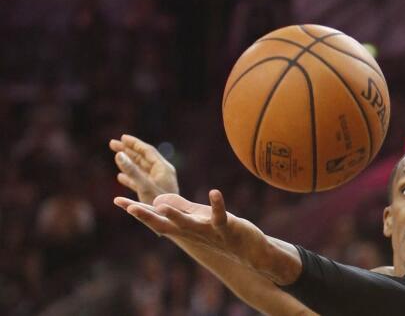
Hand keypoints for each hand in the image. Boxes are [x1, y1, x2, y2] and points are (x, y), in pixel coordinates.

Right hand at [110, 134, 179, 203]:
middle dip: (128, 150)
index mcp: (163, 169)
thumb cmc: (160, 205)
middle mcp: (161, 174)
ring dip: (127, 162)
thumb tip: (119, 154)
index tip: (121, 138)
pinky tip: (120, 177)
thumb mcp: (144, 187)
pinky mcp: (152, 194)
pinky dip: (129, 177)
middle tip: (112, 143)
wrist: (170, 223)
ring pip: (140, 169)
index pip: (147, 151)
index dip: (134, 144)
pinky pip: (139, 182)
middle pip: (143, 158)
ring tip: (114, 155)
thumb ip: (132, 171)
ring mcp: (157, 183)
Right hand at [116, 190, 270, 268]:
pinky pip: (220, 217)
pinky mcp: (226, 228)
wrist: (248, 251)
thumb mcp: (196, 218)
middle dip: (147, 216)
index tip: (116, 200)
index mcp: (182, 228)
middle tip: (128, 206)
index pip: (155, 219)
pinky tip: (214, 192)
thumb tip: (157, 200)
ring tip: (160, 204)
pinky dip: (217, 205)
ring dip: (175, 214)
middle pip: (165, 224)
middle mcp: (191, 231)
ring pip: (188, 224)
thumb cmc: (220, 232)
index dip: (136, 210)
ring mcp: (208, 231)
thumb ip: (178, 208)